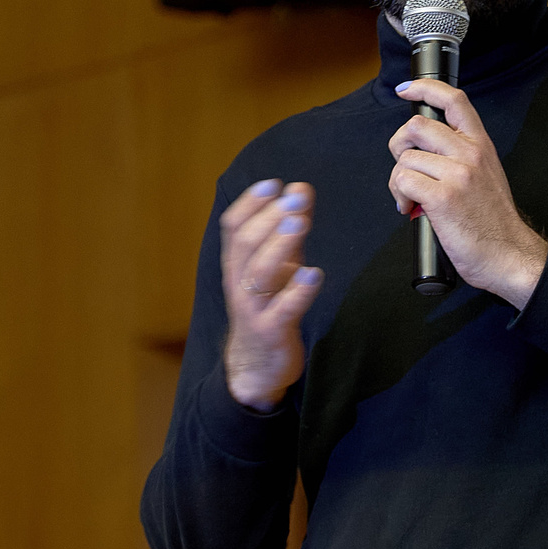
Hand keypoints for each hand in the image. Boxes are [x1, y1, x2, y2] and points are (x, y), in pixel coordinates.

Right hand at [220, 180, 321, 410]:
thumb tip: (300, 189)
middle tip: (294, 197)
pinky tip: (314, 274)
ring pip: (259, 273)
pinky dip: (297, 291)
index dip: (250, 203)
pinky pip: (283, 309)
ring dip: (280, 245)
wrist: (256, 365)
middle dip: (269, 217)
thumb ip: (288, 229)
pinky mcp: (272, 331)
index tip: (272, 184)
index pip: (233, 227)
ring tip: (300, 223)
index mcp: (237, 264)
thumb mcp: (277, 264)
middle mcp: (239, 283)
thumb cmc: (267, 306)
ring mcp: (253, 308)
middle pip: (246, 244)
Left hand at [388, 80, 547, 306]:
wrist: (508, 254)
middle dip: (399, 147)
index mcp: (480, 144)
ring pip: (405, 158)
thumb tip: (425, 146)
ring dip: (398, 180)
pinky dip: (399, 196)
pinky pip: (402, 181)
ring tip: (412, 197)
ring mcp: (457, 174)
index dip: (424, 88)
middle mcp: (470, 153)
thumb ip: (460, 153)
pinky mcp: (442, 197)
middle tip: (407, 168)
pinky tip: (410, 208)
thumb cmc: (493, 220)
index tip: (406, 91)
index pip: (453, 100)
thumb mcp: (486, 173)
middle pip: (416, 126)